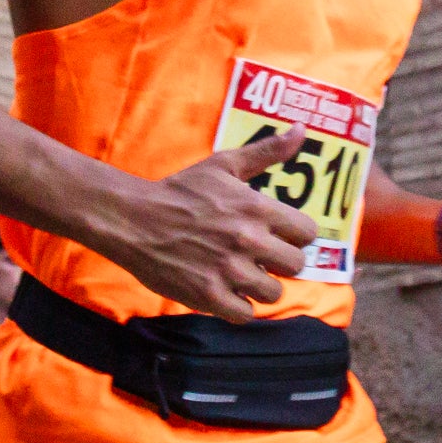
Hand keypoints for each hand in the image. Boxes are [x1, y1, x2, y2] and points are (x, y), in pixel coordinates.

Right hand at [103, 130, 323, 316]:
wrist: (134, 219)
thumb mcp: (224, 164)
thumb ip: (267, 150)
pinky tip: (225, 290)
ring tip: (240, 274)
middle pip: (296, 266)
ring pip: (273, 293)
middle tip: (259, 257)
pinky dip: (237, 306)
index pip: (307, 234)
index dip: (295, 236)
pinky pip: (245, 314)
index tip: (277, 235)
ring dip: (259, 286)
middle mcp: (249, 240)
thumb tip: (302, 128)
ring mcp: (229, 270)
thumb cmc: (181, 191)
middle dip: (280, 263)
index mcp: (257, 208)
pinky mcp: (208, 295)